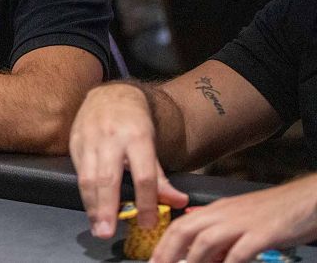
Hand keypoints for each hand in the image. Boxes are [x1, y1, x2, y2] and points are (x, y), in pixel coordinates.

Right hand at [69, 84, 187, 237]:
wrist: (109, 96)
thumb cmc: (134, 123)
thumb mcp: (152, 144)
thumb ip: (160, 176)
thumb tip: (178, 202)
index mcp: (137, 137)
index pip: (143, 175)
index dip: (146, 201)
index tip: (147, 223)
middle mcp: (111, 138)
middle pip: (109, 178)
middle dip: (107, 207)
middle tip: (108, 232)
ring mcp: (90, 139)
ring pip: (88, 177)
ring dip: (92, 206)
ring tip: (98, 228)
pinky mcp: (75, 142)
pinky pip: (78, 172)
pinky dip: (84, 195)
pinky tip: (90, 211)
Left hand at [150, 174, 316, 262]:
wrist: (306, 199)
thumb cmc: (274, 213)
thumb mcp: (241, 223)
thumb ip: (222, 239)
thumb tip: (204, 257)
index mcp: (217, 211)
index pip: (182, 225)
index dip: (165, 243)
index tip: (154, 260)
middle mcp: (224, 214)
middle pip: (186, 230)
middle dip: (168, 251)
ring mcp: (243, 223)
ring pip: (207, 240)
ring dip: (193, 259)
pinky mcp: (263, 233)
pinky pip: (240, 251)